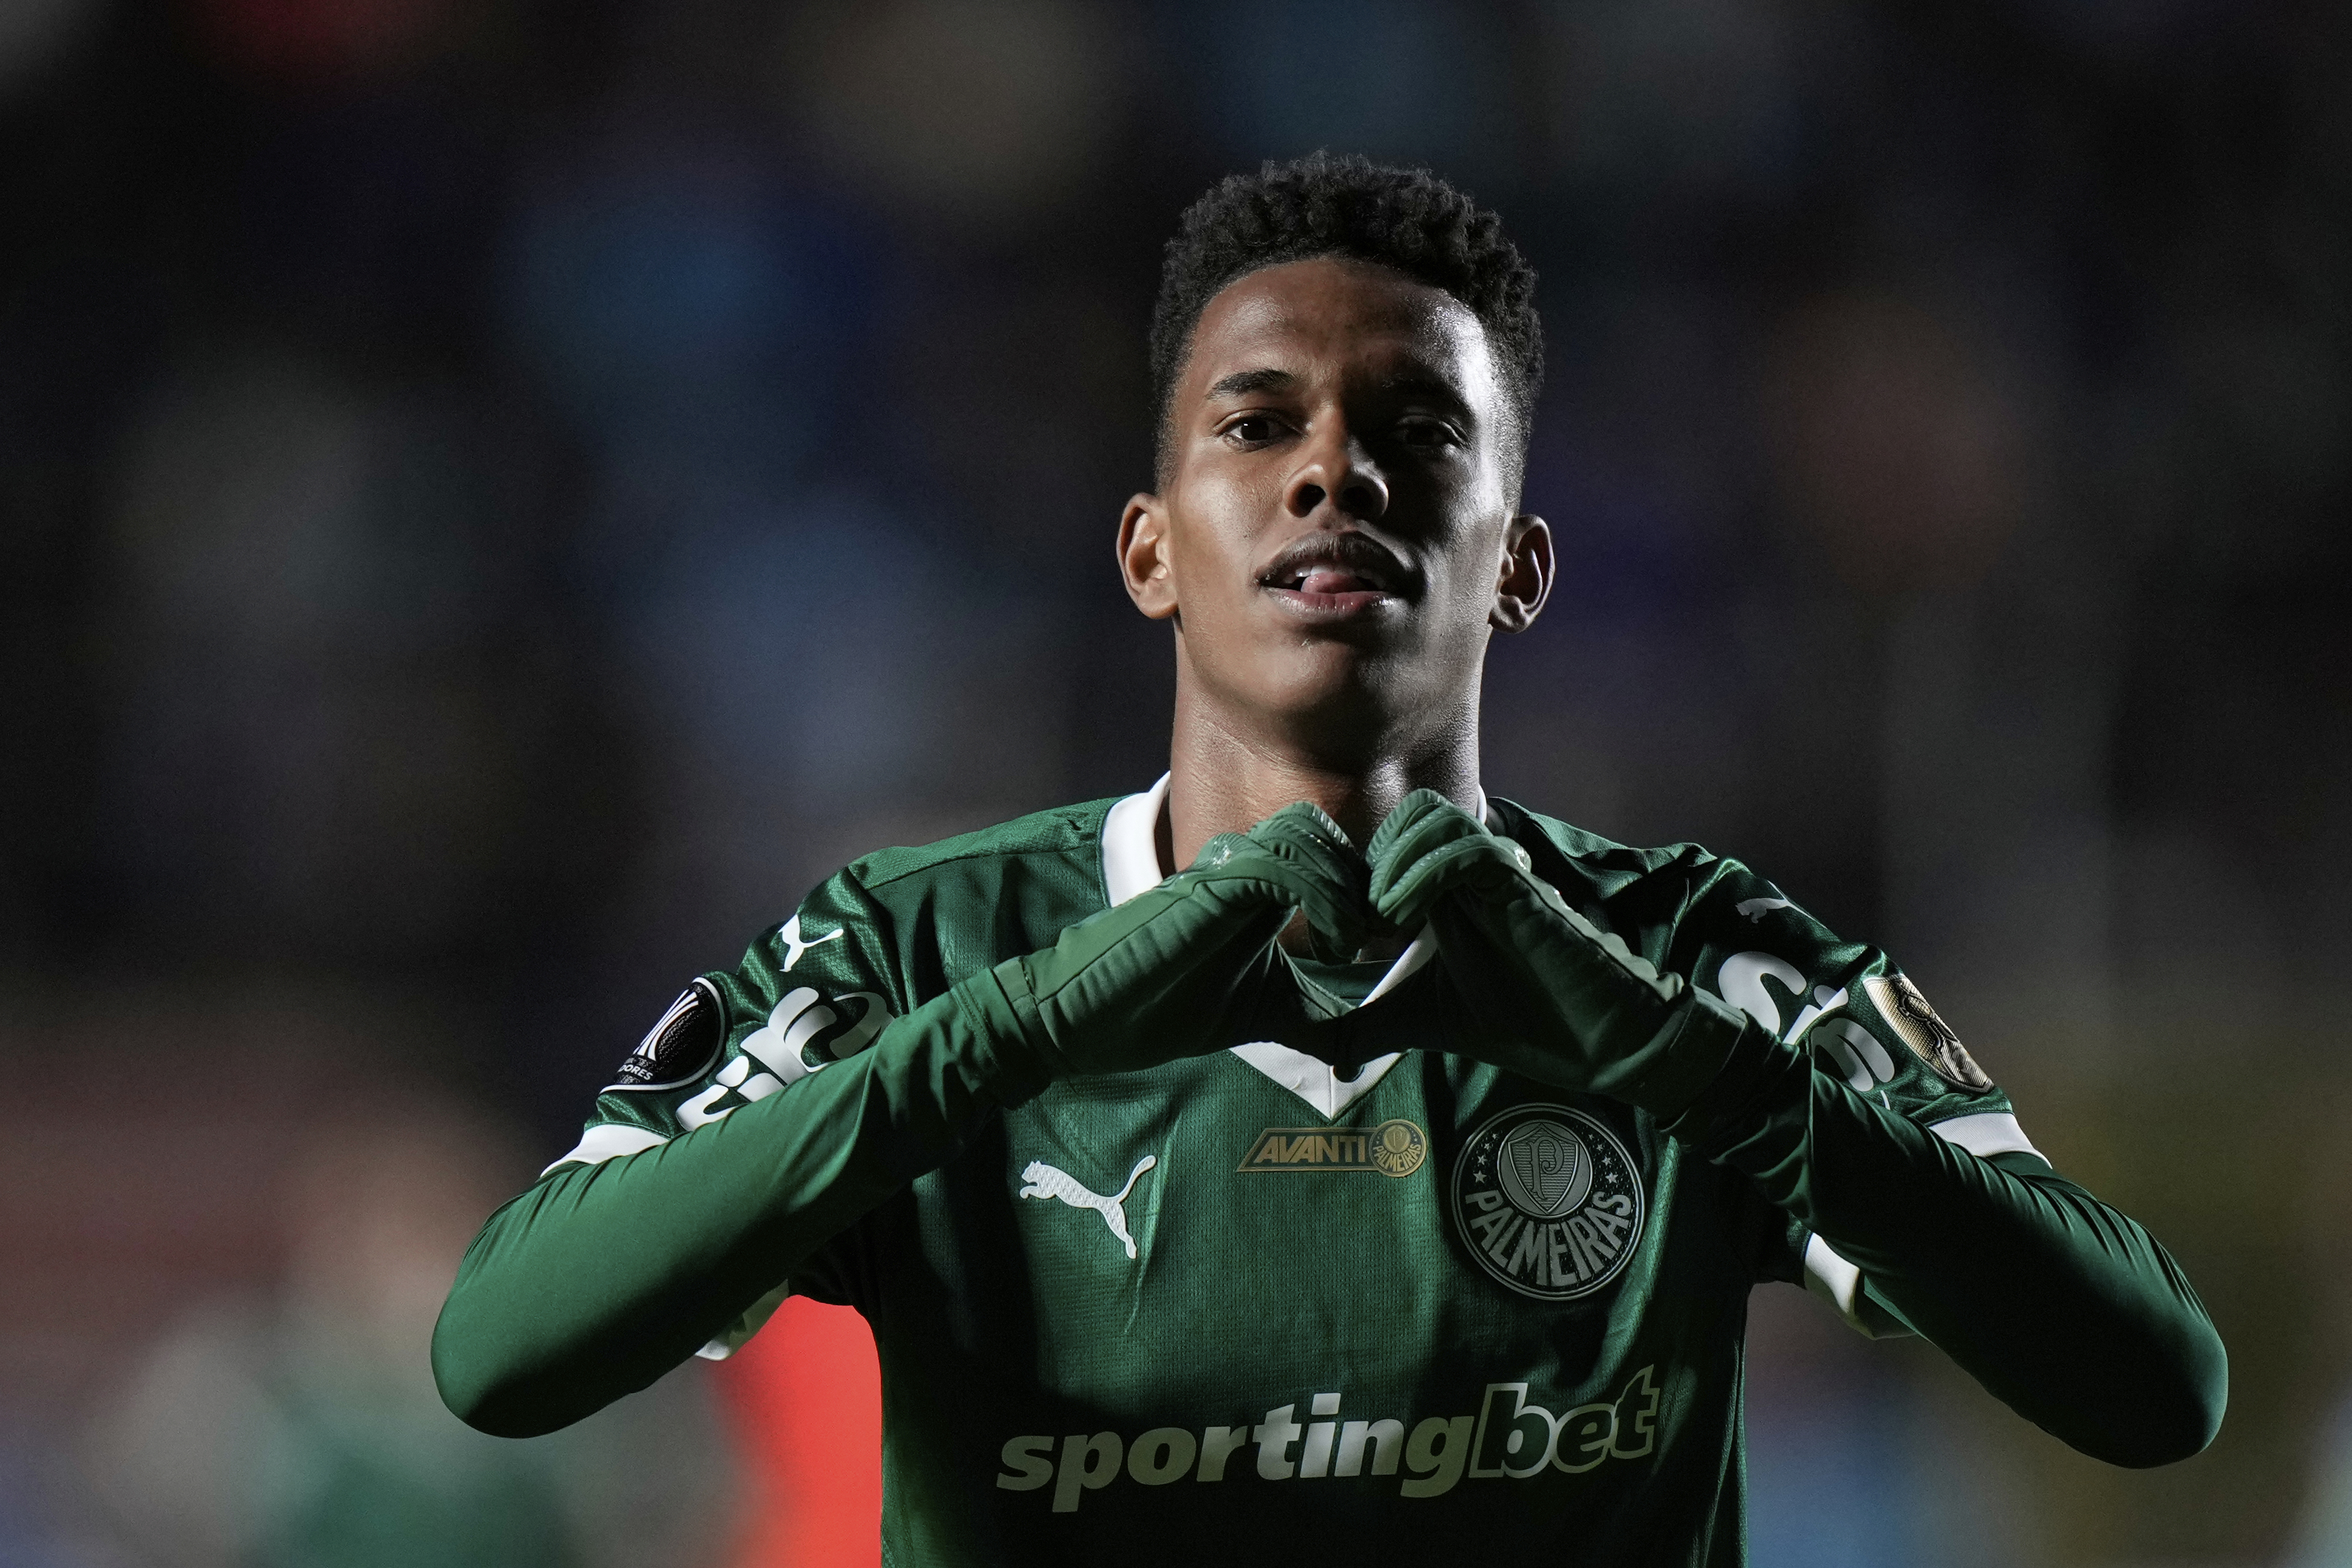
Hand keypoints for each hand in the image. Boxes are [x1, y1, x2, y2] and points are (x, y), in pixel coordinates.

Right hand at [985, 802, 1367, 1076]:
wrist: (1086, 1017)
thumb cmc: (1162, 1011)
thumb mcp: (1260, 1015)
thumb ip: (1309, 1017)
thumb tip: (1362, 1049)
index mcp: (1256, 886)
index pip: (1325, 850)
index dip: (1364, 883)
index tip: (1388, 937)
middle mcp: (1241, 865)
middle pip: (1323, 831)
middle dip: (1365, 878)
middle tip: (1382, 935)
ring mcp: (1222, 871)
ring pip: (1307, 836)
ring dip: (1346, 888)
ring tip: (1354, 943)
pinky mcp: (1207, 887)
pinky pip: (1284, 866)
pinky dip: (1324, 901)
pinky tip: (1333, 949)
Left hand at [1367, 791, 1747, 1115]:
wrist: (1599, 1040)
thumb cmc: (1525, 1024)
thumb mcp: (1424, 1024)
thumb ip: (1373, 1027)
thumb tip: (1322, 1051)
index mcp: (1446, 890)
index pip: (1391, 839)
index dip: (1353, 872)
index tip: (1337, 933)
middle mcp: (1470, 870)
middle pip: (1408, 813)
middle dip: (1367, 858)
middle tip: (1354, 922)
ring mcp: (1497, 872)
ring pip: (1431, 816)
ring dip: (1392, 862)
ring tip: (1379, 922)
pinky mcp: (1520, 886)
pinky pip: (1464, 849)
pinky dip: (1422, 875)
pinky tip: (1402, 921)